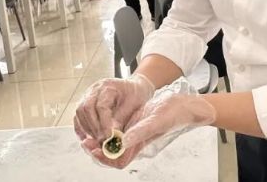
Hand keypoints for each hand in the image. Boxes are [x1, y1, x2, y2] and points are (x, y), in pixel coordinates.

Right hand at [74, 74, 154, 144]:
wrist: (133, 88)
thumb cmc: (135, 95)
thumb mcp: (133, 106)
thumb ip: (121, 120)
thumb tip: (112, 136)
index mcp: (108, 87)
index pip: (101, 107)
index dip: (104, 124)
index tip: (109, 137)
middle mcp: (94, 89)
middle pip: (86, 109)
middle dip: (94, 128)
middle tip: (102, 142)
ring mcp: (87, 95)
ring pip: (80, 113)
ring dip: (87, 129)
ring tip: (97, 141)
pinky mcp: (84, 103)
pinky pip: (78, 117)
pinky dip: (82, 129)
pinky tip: (89, 138)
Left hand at [87, 93, 216, 168]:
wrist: (180, 104)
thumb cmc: (172, 114)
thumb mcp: (155, 121)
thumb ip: (140, 132)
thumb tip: (122, 142)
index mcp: (139, 144)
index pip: (118, 161)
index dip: (105, 158)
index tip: (94, 149)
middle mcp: (133, 141)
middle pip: (111, 155)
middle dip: (97, 151)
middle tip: (86, 142)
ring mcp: (132, 133)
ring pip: (111, 145)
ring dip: (99, 142)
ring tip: (88, 136)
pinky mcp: (131, 124)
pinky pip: (115, 133)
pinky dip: (105, 131)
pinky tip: (98, 125)